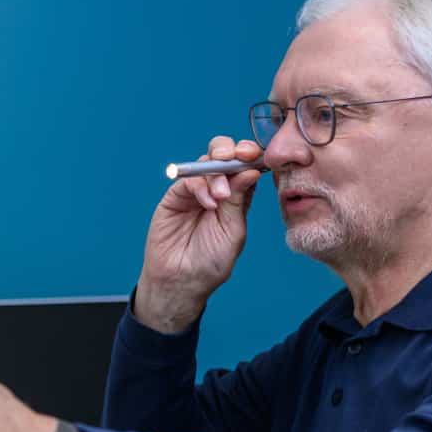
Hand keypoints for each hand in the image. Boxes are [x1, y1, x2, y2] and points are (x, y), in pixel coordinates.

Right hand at [135, 135, 264, 333]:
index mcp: (237, 198)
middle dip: (233, 151)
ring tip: (220, 197)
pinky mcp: (175, 197)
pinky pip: (188, 179)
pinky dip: (200, 186)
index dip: (251, 157)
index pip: (246, 167)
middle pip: (225, 156)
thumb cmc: (210, 262)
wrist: (181, 280)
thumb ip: (239, 200)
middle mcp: (216, 190)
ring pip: (206, 162)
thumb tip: (250, 170)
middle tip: (240, 156)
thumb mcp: (233, 230)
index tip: (256, 156)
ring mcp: (195, 192)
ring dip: (217, 172)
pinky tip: (208, 203)